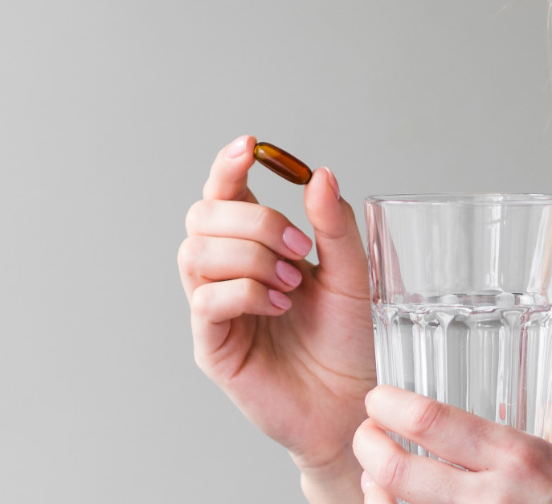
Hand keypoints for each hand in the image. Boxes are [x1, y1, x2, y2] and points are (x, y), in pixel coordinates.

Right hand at [179, 135, 375, 493]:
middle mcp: (226, 271)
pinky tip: (278, 306)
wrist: (356, 405)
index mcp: (254, 245)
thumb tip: (319, 174)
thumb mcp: (352, 275)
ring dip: (248, 255)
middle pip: (201, 215)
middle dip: (251, 218)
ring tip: (291, 282)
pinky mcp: (212, 346)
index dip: (228, 165)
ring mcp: (214, 308)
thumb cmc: (350, 341)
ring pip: (195, 253)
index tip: (251, 146)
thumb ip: (334, 226)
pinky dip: (245, 292)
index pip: (224, 191)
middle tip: (298, 246)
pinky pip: (207, 300)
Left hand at [352, 386, 551, 503]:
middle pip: (400, 473)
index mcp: (523, 460)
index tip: (378, 399)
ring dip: (378, 494)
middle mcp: (496, 501)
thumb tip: (547, 408)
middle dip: (369, 448)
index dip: (391, 406)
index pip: (434, 422)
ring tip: (376, 478)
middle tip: (366, 434)